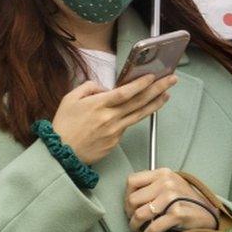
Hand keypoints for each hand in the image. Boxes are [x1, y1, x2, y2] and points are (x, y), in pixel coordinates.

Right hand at [52, 73, 176, 165]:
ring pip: (139, 115)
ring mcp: (115, 132)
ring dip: (155, 104)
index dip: (141, 84)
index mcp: (98, 105)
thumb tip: (106, 88)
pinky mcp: (115, 142)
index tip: (153, 76)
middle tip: (171, 80)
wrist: (60, 154)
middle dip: (158, 89)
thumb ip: (89, 88)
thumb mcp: (70, 99)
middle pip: (139, 102)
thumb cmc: (63, 125)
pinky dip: (134, 117)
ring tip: (166, 95)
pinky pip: (126, 126)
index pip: (125, 92)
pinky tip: (139, 110)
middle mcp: (110, 118)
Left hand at [125, 168, 219, 231]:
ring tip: (139, 229)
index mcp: (163, 173)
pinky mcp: (177, 214)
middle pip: (133, 200)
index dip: (126, 195)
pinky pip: (153, 227)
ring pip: (140, 214)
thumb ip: (152, 185)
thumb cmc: (186, 200)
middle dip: (130, 213)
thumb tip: (129, 197)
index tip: (130, 205)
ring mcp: (172, 198)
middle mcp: (166, 183)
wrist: (208, 213)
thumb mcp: (170, 183)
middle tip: (134, 220)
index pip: (132, 181)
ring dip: (135, 226)